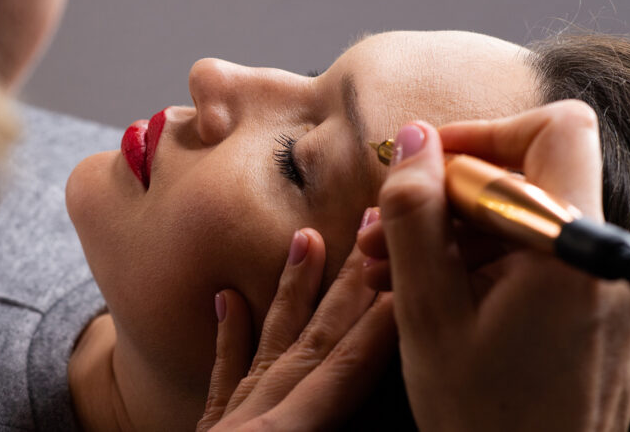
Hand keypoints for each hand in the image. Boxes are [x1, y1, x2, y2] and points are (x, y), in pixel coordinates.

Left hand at [197, 227, 396, 430]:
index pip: (349, 364)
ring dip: (295, 290)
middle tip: (368, 219)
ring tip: (306, 238)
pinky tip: (226, 298)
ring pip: (270, 344)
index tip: (408, 268)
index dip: (384, 317)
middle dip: (348, 281)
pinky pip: (221, 378)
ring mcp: (230, 422)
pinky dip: (229, 336)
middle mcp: (259, 418)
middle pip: (315, 338)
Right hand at [360, 100, 629, 430]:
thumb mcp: (427, 312)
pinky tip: (420, 289)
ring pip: (519, 218)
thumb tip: (414, 140)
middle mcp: (597, 257)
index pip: (556, 130)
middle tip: (384, 229)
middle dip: (447, 193)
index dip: (485, 134)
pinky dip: (473, 262)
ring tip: (384, 269)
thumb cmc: (482, 415)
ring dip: (448, 231)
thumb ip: (416, 218)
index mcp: (570, 250)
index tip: (428, 166)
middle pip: (529, 174)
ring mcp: (595, 284)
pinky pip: (527, 256)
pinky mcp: (584, 307)